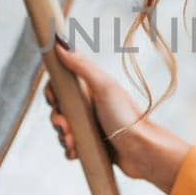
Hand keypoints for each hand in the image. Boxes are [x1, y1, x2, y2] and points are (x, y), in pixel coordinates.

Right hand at [42, 40, 186, 189]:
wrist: (142, 150)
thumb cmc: (127, 116)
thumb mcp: (104, 86)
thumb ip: (81, 65)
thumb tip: (60, 43)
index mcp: (91, 88)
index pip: (62, 84)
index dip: (52, 92)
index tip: (54, 100)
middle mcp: (90, 105)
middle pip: (58, 109)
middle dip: (57, 119)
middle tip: (65, 125)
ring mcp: (90, 125)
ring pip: (62, 129)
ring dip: (63, 137)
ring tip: (73, 141)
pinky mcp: (91, 145)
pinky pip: (70, 147)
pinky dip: (69, 150)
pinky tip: (76, 151)